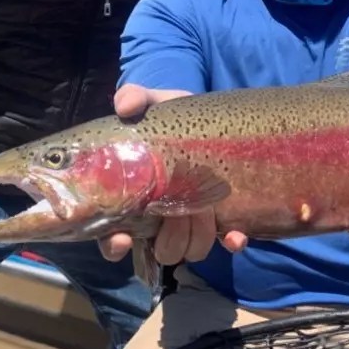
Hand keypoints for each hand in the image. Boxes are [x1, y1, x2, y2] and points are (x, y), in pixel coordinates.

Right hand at [98, 83, 247, 263]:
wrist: (208, 118)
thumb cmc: (170, 116)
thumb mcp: (152, 102)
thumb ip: (135, 98)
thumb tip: (124, 106)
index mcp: (132, 200)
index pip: (113, 238)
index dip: (114, 245)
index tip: (122, 239)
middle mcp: (159, 219)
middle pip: (158, 250)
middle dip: (168, 239)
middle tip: (174, 213)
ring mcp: (190, 222)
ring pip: (189, 250)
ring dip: (196, 236)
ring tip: (203, 209)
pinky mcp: (220, 219)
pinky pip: (225, 242)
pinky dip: (231, 242)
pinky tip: (235, 236)